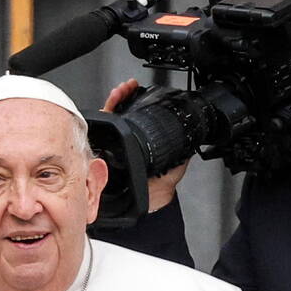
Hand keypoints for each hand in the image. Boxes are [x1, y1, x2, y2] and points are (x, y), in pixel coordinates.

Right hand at [102, 79, 187, 212]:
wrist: (146, 202)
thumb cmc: (155, 190)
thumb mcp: (172, 167)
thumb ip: (180, 153)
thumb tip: (190, 141)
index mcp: (139, 144)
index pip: (135, 119)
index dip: (136, 104)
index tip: (140, 92)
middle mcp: (123, 144)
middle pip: (120, 114)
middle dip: (123, 97)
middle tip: (129, 88)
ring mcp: (111, 146)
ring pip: (109, 119)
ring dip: (115, 101)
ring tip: (123, 90)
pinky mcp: (102, 150)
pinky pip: (100, 129)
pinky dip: (105, 113)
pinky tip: (113, 100)